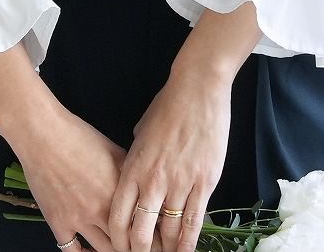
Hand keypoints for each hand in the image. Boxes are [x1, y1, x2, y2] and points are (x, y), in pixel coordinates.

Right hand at [0, 104, 142, 251]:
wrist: (44, 136)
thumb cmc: (77, 136)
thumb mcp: (113, 149)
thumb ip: (128, 172)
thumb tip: (140, 186)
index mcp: (118, 190)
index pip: (140, 223)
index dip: (148, 231)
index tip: (152, 234)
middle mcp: (101, 208)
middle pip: (124, 242)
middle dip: (134, 246)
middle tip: (138, 245)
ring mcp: (79, 219)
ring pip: (103, 250)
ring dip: (113, 250)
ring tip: (118, 247)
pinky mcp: (58, 223)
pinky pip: (72, 251)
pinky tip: (89, 251)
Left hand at [107, 68, 231, 251]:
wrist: (197, 88)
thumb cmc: (168, 105)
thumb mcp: (142, 131)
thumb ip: (136, 156)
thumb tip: (134, 170)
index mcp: (134, 166)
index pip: (118, 216)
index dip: (118, 240)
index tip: (122, 248)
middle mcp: (154, 179)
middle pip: (141, 231)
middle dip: (140, 251)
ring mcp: (180, 182)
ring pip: (169, 231)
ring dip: (167, 249)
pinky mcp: (204, 182)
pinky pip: (194, 221)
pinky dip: (189, 242)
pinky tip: (186, 251)